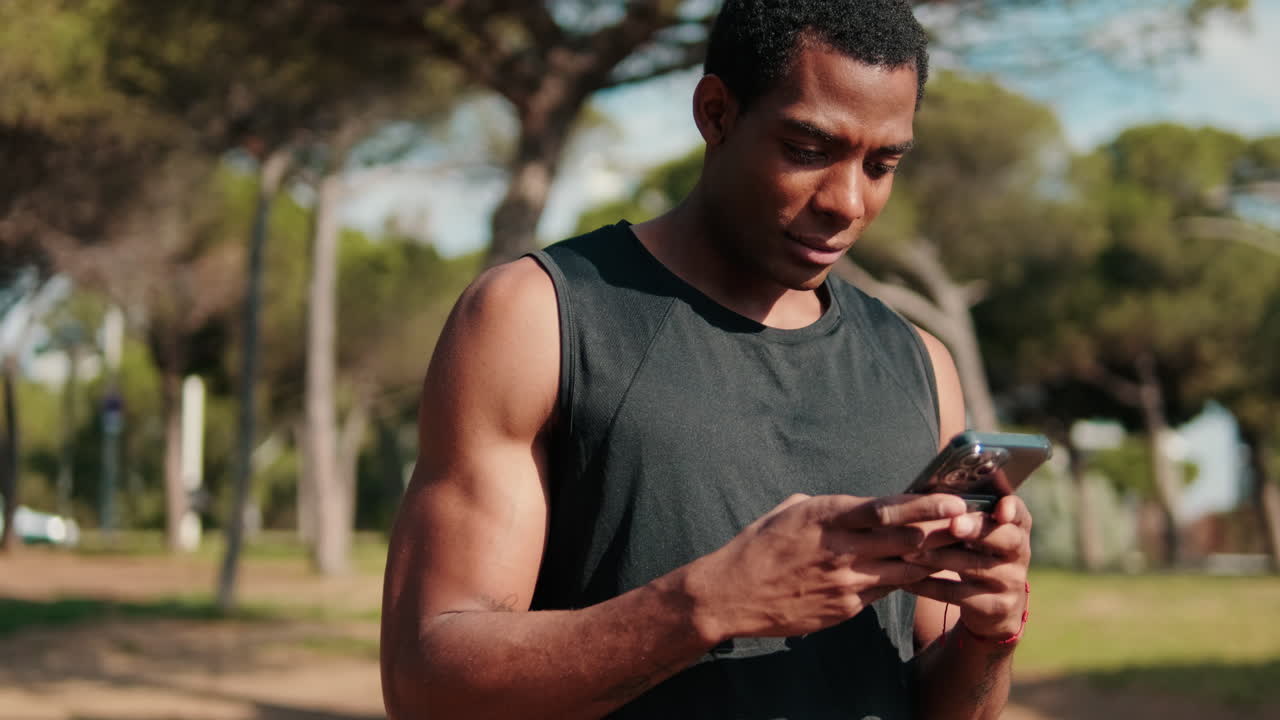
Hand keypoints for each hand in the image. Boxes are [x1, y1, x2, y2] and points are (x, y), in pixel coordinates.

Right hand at [687, 493, 968, 642]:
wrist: (733, 594)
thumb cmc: (759, 546)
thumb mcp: (790, 511)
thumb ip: (829, 507)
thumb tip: (855, 504)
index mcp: (828, 517)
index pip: (887, 508)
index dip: (926, 505)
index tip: (955, 499)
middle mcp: (841, 549)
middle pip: (906, 540)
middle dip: (944, 532)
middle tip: (974, 525)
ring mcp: (845, 581)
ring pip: (903, 569)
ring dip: (932, 560)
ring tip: (962, 550)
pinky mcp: (844, 607)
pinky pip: (882, 591)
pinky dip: (902, 581)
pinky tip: (923, 577)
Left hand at [904, 495, 1032, 640]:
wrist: (991, 607)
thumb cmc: (975, 554)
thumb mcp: (978, 535)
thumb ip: (964, 515)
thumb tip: (926, 494)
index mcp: (1016, 529)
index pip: (1021, 514)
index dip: (1013, 509)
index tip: (1001, 509)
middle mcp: (1019, 554)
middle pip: (1005, 539)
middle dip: (977, 530)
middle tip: (953, 524)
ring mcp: (1010, 582)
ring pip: (973, 568)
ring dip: (939, 558)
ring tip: (908, 552)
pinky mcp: (995, 607)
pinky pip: (957, 594)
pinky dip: (928, 586)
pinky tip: (905, 580)